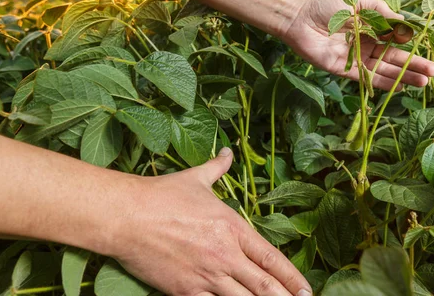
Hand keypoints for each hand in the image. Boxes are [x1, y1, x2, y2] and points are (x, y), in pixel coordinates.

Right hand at [110, 148, 311, 295]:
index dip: (292, 276)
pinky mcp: (185, 290)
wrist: (127, 214)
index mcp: (233, 227)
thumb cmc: (162, 195)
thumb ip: (218, 168)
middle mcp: (225, 254)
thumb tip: (228, 153)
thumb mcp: (196, 179)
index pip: (271, 257)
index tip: (306, 289)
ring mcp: (207, 275)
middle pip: (265, 285)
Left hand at [282, 0, 433, 89]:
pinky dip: (382, 83)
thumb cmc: (327, 5)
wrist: (299, 18)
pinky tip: (399, 86)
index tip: (429, 51)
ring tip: (423, 83)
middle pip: (394, 58)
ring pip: (383, 70)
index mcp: (370, 29)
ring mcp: (356, 59)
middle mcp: (366, 45)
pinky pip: (366, 79)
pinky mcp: (344, 70)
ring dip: (403, 77)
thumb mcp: (358, 2)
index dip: (411, 47)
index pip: (395, 41)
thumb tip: (403, 22)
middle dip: (413, 66)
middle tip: (433, 73)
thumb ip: (380, 11)